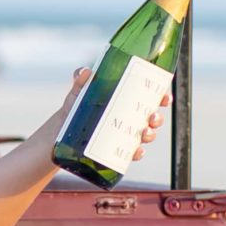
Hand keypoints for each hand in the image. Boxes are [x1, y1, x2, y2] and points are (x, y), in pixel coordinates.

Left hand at [37, 67, 170, 163]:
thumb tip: (85, 72)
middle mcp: (128, 118)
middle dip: (157, 119)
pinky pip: (131, 153)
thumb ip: (80, 81)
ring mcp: (123, 134)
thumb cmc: (74, 107)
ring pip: (145, 135)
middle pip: (152, 117)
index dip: (162, 97)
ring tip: (144, 133)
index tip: (166, 98)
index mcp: (125, 100)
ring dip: (150, 135)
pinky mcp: (115, 150)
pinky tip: (136, 151)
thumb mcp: (77, 93)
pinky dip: (136, 153)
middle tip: (152, 118)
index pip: (150, 97)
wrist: (60, 130)